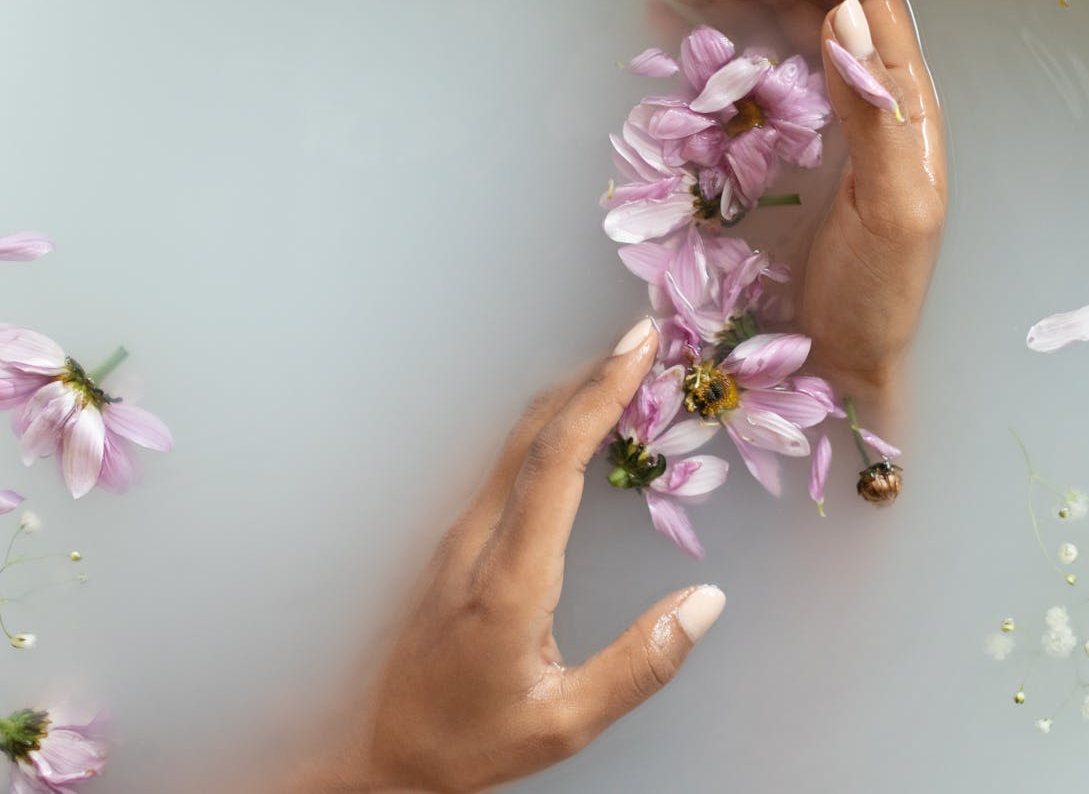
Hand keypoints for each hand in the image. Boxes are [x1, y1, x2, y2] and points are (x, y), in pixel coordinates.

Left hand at [288, 319, 725, 793]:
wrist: (380, 752)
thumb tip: (707, 602)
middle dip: (591, 375)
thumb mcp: (566, 721)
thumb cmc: (471, 741)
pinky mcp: (455, 542)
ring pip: (516, 442)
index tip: (640, 349)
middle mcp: (477, 542)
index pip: (557, 462)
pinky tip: (582, 425)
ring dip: (571, 397)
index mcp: (509, 580)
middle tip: (645, 336)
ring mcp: (458, 536)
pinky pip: (508, 464)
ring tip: (625, 368)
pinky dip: (553, 428)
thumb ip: (642, 663)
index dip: (601, 395)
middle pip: (534, 433)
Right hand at [634, 0, 947, 404]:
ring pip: (763, 23)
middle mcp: (854, 91)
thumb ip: (875, 115)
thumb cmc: (880, 297)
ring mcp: (806, 116)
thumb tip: (841, 15)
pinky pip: (733, 73)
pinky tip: (667, 17)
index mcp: (898, 96)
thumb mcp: (897, 211)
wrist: (842, 362)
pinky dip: (699, 37)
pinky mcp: (766, 146)